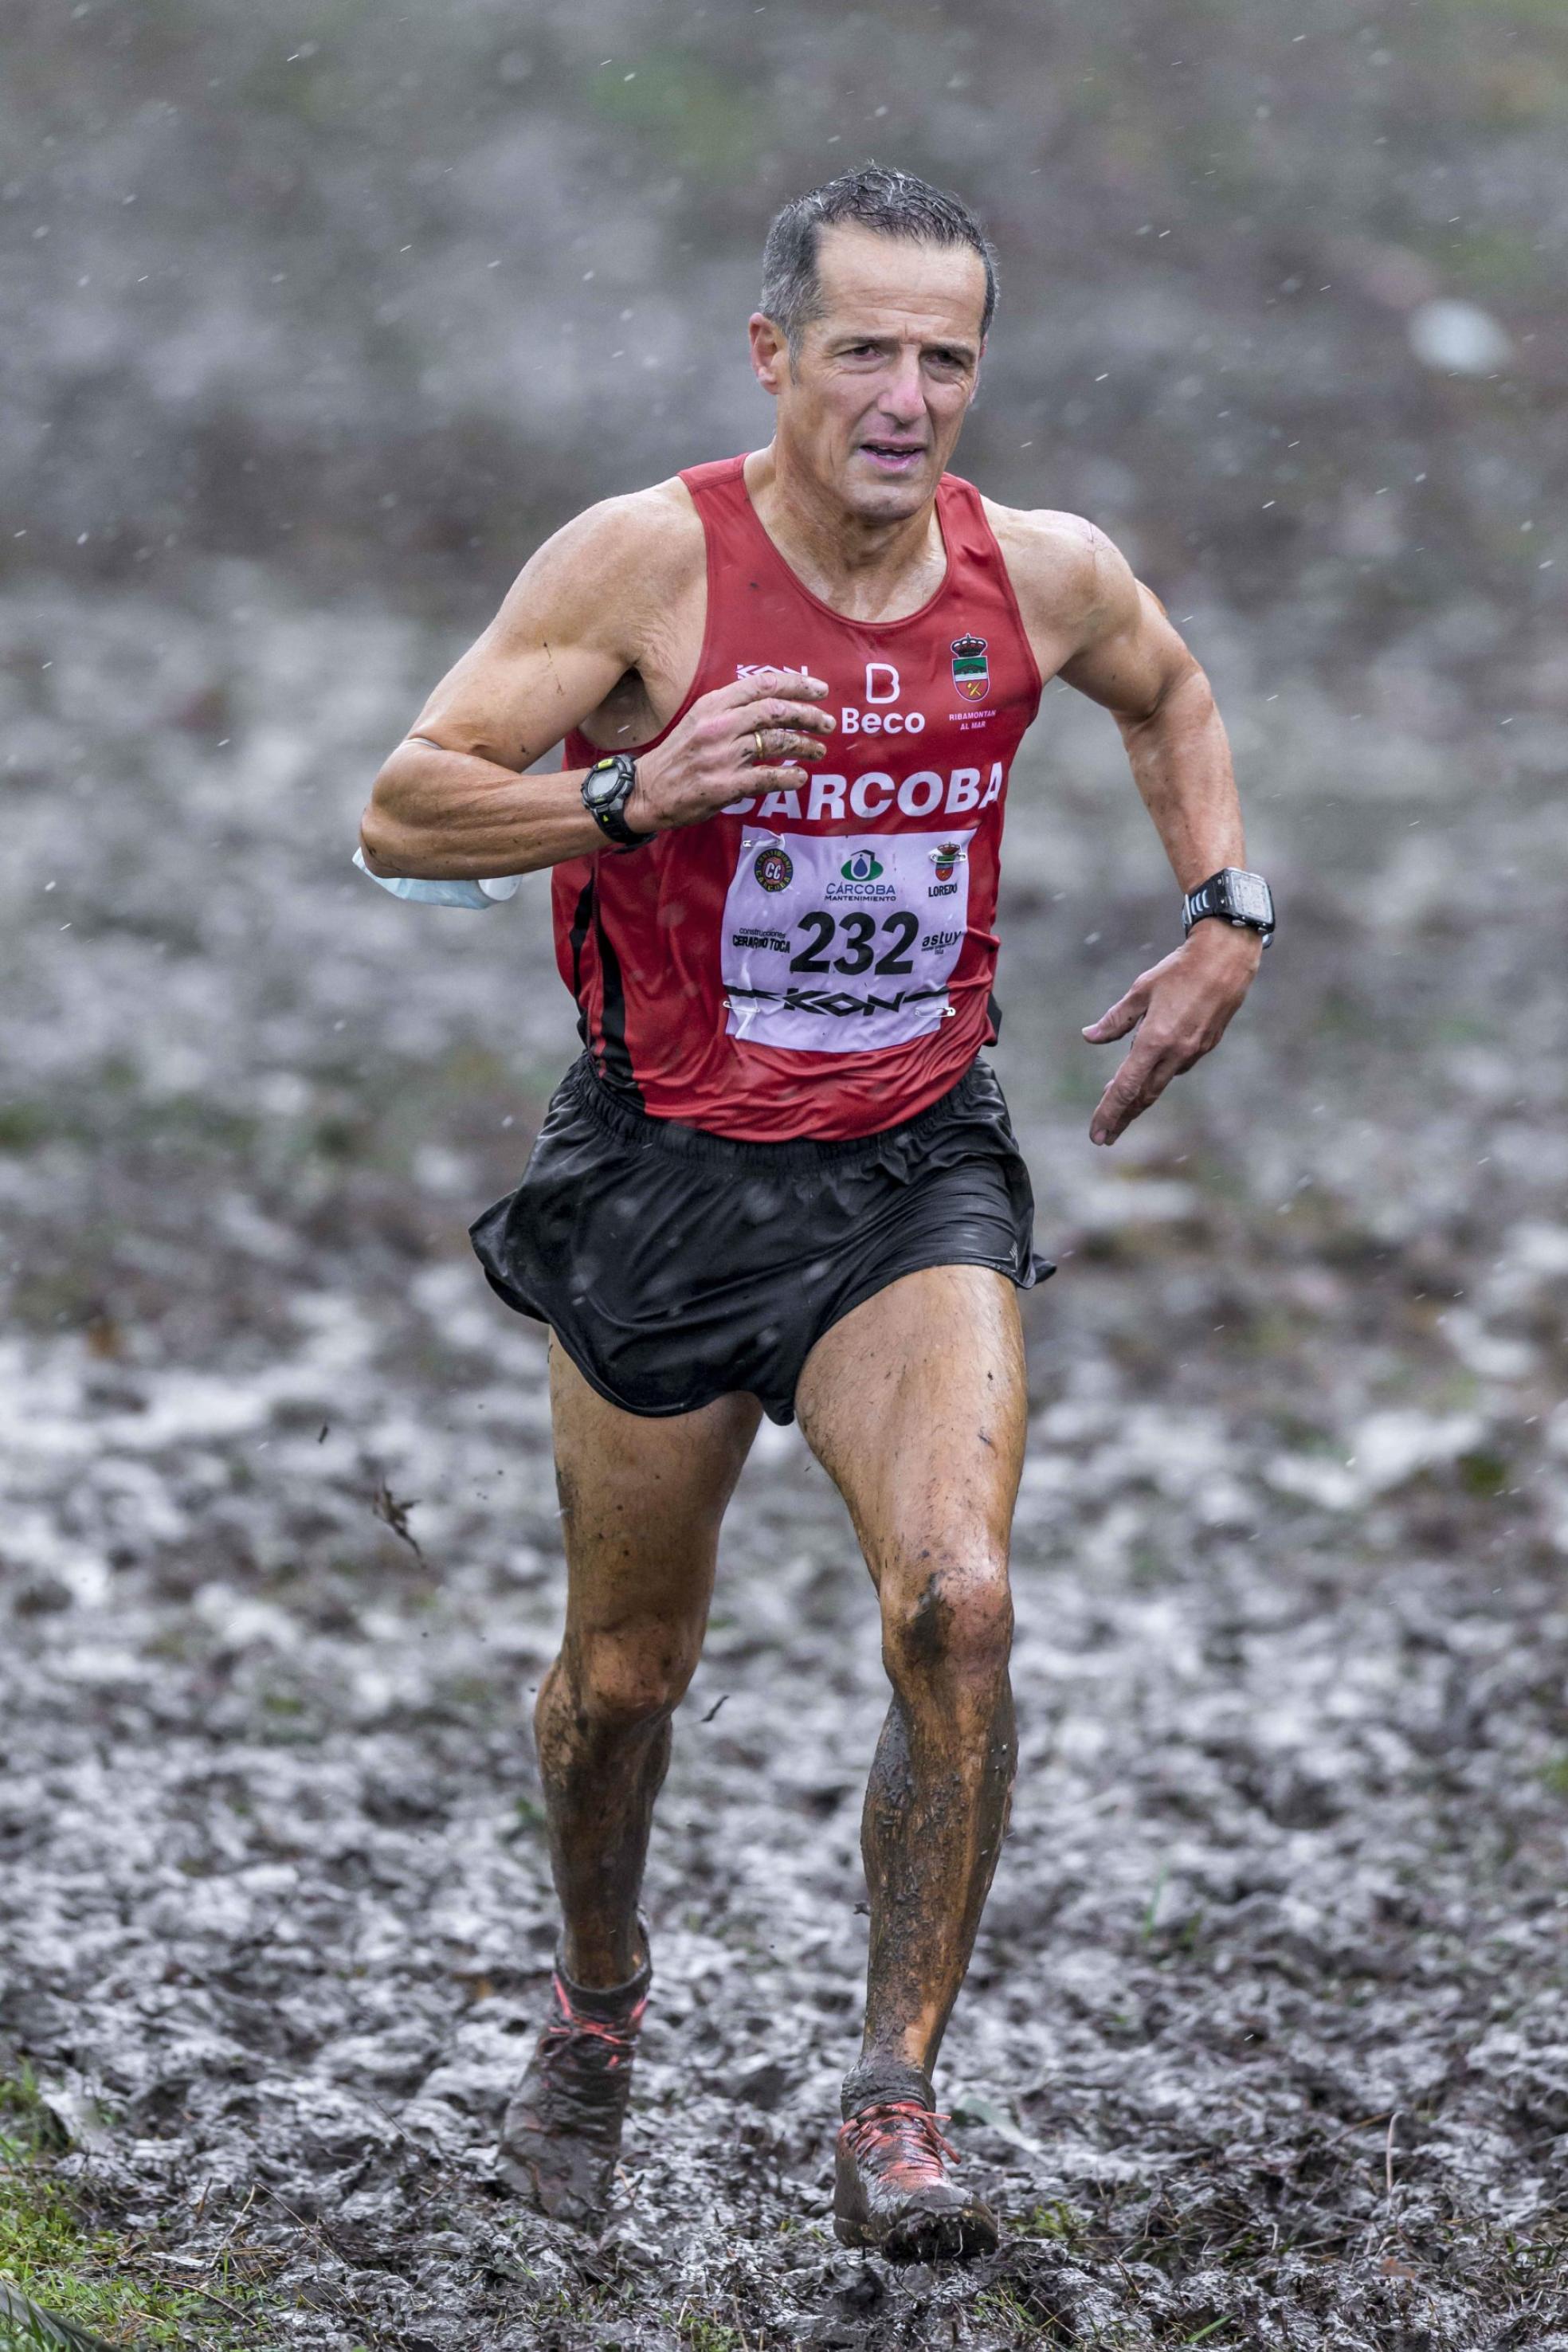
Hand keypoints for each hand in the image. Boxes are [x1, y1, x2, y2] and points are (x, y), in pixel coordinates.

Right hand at [624, 669, 834, 834]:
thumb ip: (731, 710)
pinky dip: (789, 777)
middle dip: (808, 715)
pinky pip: (767, 778)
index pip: (762, 684)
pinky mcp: (724, 785)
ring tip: (818, 750)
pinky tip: (800, 777)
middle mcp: (718, 725)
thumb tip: (774, 705)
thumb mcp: (698, 720)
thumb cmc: (678, 756)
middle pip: (776, 711)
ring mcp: (722, 756)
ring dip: (804, 746)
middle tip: (828, 724)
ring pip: (776, 742)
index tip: (820, 690)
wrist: (647, 791)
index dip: (796, 684)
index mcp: (713, 705)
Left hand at [1082, 920, 1262, 1146]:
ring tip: (1119, 1107)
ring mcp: (1193, 1052)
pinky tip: (1146, 1074)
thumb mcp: (1140, 991)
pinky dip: (1157, 1077)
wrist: (1226, 959)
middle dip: (1122, 1118)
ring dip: (1138, 1098)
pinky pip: (1175, 1068)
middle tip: (1105, 1136)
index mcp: (1155, 1041)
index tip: (1097, 1134)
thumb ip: (1115, 1020)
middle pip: (1143, 1096)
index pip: (1126, 1088)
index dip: (1109, 1113)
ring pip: (1160, 1084)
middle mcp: (1175, 1053)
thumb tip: (1089, 1037)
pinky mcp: (1205, 1046)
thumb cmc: (1180, 969)